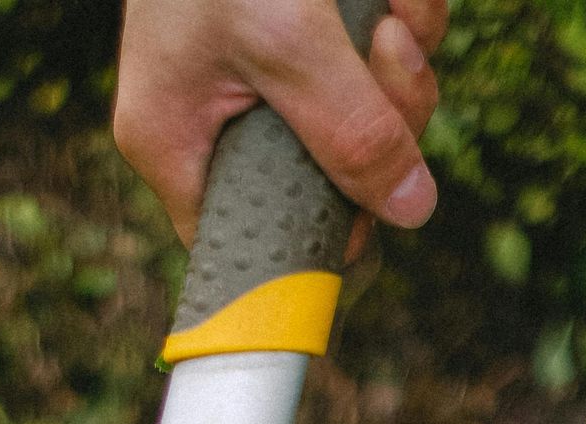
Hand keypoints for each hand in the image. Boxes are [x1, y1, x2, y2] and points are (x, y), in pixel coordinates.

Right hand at [115, 0, 446, 248]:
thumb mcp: (285, 37)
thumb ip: (348, 130)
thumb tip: (408, 210)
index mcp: (177, 141)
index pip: (247, 237)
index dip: (316, 239)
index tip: (368, 223)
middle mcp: (219, 116)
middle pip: (329, 178)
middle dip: (382, 124)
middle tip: (389, 56)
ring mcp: (269, 71)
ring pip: (368, 115)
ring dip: (405, 65)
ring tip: (392, 12)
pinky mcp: (315, 25)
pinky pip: (380, 56)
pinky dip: (405, 20)